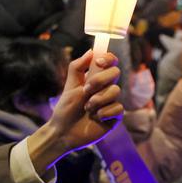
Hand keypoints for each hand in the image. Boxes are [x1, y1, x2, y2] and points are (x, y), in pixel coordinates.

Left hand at [27, 50, 123, 173]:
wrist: (63, 131)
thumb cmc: (65, 109)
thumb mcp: (69, 86)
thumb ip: (77, 67)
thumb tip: (91, 51)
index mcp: (95, 79)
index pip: (110, 62)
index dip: (108, 58)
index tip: (99, 62)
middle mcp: (105, 88)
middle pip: (115, 73)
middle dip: (100, 80)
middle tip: (86, 90)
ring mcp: (111, 102)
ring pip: (115, 91)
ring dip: (98, 99)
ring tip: (87, 108)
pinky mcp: (115, 116)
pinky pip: (118, 108)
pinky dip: (104, 112)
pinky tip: (95, 118)